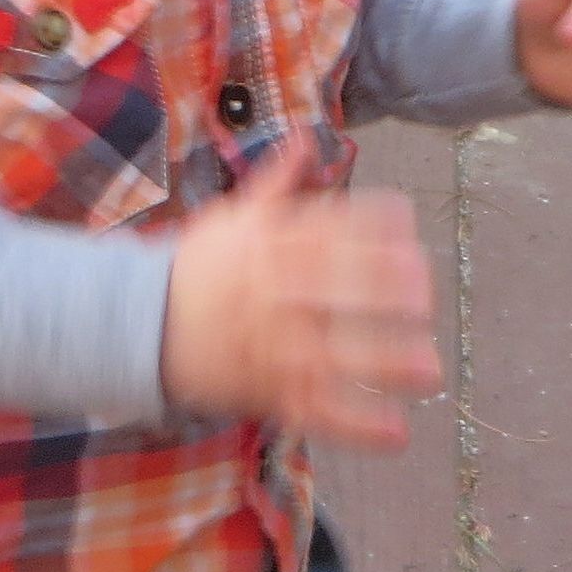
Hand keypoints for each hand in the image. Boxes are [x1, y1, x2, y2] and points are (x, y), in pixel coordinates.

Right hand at [161, 138, 441, 450]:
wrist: (141, 326)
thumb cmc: (198, 268)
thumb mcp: (233, 217)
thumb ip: (278, 183)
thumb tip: (308, 138)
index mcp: (270, 246)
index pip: (329, 230)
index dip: (373, 230)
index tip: (410, 233)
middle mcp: (275, 293)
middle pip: (336, 290)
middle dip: (386, 294)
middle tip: (427, 300)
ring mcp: (272, 346)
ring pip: (332, 356)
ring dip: (383, 365)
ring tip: (429, 371)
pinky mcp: (268, 392)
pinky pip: (315, 411)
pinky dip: (356, 426)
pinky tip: (397, 433)